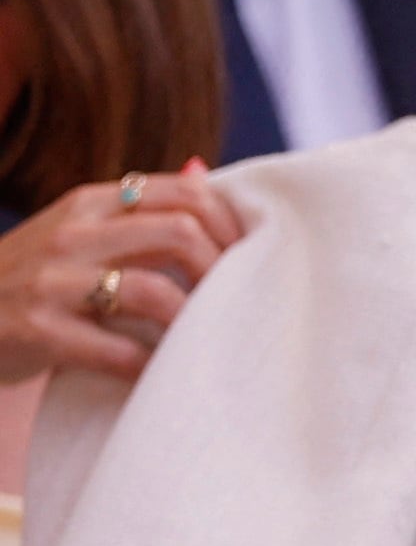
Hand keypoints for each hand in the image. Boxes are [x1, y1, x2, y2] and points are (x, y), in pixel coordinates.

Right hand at [0, 162, 246, 391]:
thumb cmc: (34, 281)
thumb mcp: (78, 232)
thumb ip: (137, 212)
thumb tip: (203, 170)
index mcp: (90, 203)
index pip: (186, 192)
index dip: (232, 226)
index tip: (253, 258)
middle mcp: (72, 233)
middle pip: (181, 233)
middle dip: (223, 272)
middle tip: (239, 302)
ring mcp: (52, 282)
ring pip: (156, 292)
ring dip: (194, 322)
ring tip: (205, 339)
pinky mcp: (39, 331)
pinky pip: (122, 353)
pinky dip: (156, 367)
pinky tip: (165, 375)